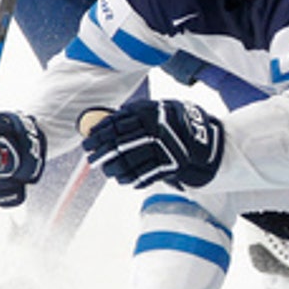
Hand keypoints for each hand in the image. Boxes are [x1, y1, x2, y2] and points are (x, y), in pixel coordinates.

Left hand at [81, 100, 224, 189]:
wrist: (200, 132)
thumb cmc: (168, 119)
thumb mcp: (150, 109)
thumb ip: (128, 114)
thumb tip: (100, 124)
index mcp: (147, 114)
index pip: (116, 126)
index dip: (99, 136)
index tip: (88, 143)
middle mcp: (155, 131)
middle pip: (120, 146)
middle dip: (102, 155)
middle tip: (91, 160)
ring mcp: (163, 149)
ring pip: (130, 163)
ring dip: (114, 169)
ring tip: (107, 171)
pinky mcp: (170, 165)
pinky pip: (145, 175)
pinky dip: (131, 179)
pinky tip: (123, 180)